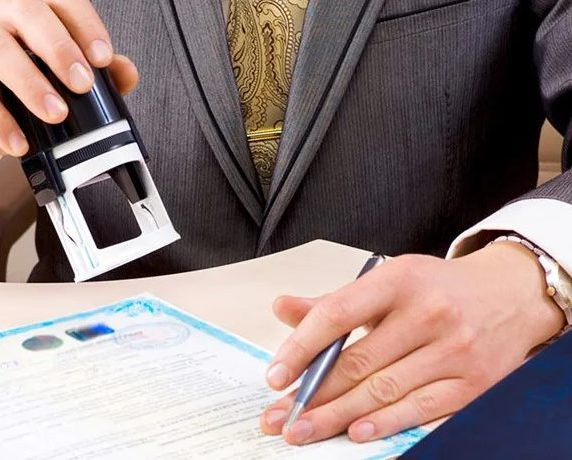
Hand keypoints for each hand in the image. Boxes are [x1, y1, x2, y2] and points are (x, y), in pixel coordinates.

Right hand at [0, 0, 138, 189]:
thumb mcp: (52, 92)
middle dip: (60, 47)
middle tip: (83, 84)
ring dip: (31, 82)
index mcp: (19, 14)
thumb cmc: (6, 104)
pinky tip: (19, 142)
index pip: (55, 0)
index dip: (83, 23)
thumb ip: (89, 78)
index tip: (104, 58)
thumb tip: (127, 71)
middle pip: (24, 10)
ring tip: (56, 114)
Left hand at [260, 242, 564, 444]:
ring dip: (337, 415)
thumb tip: (283, 308)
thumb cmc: (437, 289)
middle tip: (279, 416)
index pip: (337, 315)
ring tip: (304, 429)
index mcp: (399, 279)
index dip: (301, 348)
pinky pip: (420, 408)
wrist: (510, 295)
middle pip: (358, 362)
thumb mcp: (387, 280)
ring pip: (383, 390)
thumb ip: (334, 301)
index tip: (276, 375)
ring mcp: (454, 350)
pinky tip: (354, 431)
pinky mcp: (473, 382)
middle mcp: (428, 313)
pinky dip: (384, 423)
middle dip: (312, 394)